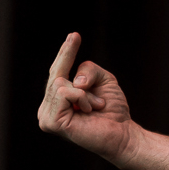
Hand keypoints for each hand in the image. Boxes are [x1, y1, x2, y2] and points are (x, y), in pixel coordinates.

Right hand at [38, 33, 134, 160]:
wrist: (122, 135)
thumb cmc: (112, 110)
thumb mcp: (103, 80)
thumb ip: (88, 69)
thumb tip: (74, 82)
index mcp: (56, 99)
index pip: (56, 70)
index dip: (65, 53)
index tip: (74, 35)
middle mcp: (47, 107)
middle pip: (57, 74)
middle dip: (84, 81)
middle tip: (100, 101)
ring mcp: (46, 115)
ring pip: (59, 83)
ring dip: (84, 93)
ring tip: (94, 108)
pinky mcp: (50, 122)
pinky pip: (63, 92)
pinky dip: (81, 97)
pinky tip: (88, 111)